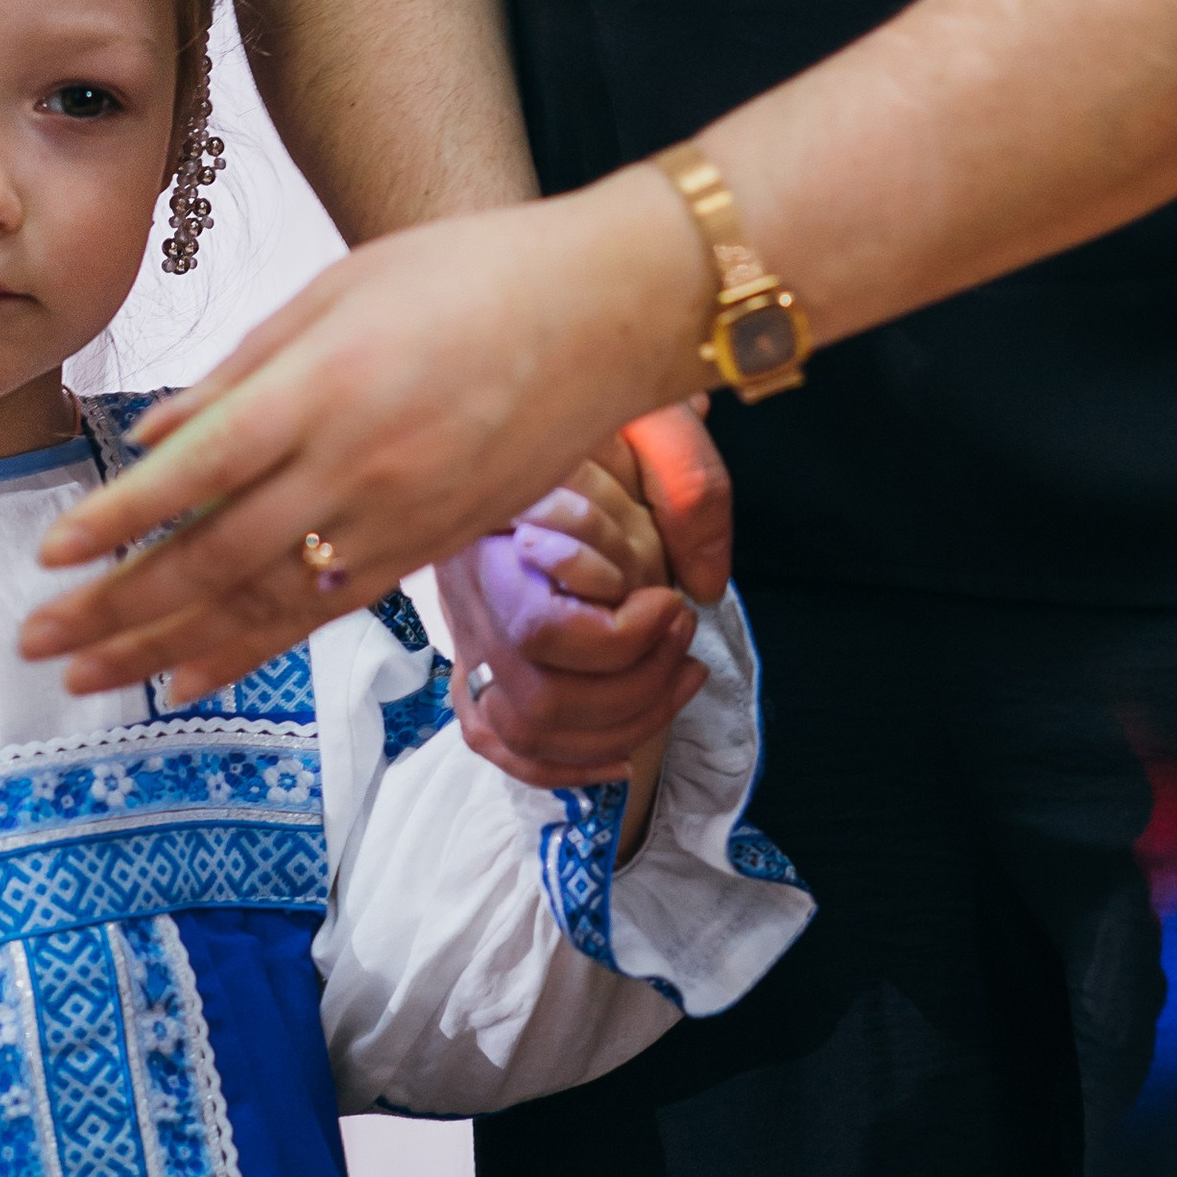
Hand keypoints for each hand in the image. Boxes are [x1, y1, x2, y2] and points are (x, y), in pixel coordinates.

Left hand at [20, 165, 713, 697]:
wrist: (608, 312)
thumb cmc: (472, 276)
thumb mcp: (341, 289)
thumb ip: (244, 371)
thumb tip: (157, 438)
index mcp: (325, 388)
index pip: (197, 472)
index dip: (120, 522)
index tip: (52, 555)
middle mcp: (355, 469)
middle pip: (212, 558)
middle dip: (115, 608)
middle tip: (36, 640)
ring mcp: (394, 521)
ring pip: (260, 604)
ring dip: (164, 648)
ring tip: (87, 679)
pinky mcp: (425, 549)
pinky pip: (322, 615)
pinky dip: (249, 651)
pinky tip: (190, 680)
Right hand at [444, 438, 709, 790]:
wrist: (505, 424)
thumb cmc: (586, 415)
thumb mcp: (646, 410)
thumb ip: (687, 476)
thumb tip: (706, 581)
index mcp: (496, 535)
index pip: (543, 630)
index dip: (620, 637)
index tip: (672, 600)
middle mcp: (473, 598)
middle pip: (540, 698)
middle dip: (636, 686)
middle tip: (685, 639)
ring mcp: (470, 639)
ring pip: (527, 730)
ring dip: (618, 726)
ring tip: (679, 679)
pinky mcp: (475, 664)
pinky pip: (500, 744)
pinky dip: (560, 766)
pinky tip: (618, 758)